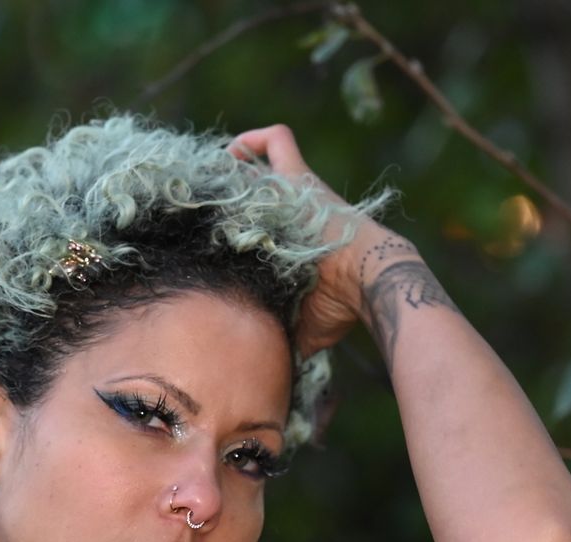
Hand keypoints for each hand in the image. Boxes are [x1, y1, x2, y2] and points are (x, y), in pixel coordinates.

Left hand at [225, 123, 410, 360]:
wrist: (367, 280)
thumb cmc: (339, 303)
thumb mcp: (302, 322)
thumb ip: (281, 334)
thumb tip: (267, 372)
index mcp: (292, 237)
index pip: (259, 217)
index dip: (236, 218)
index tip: (214, 230)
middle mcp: (293, 209)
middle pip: (251, 186)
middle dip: (226, 193)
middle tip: (202, 207)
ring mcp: (295, 191)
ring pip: (256, 162)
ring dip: (232, 170)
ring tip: (211, 184)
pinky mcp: (299, 177)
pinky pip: (276, 141)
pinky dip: (252, 142)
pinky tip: (233, 155)